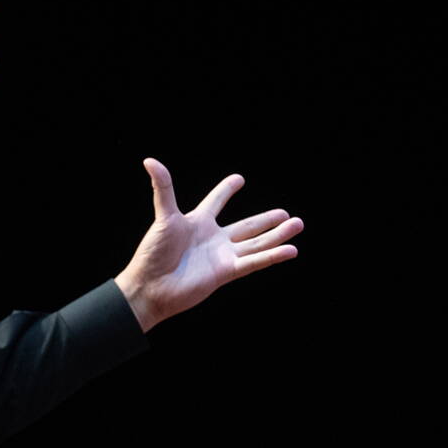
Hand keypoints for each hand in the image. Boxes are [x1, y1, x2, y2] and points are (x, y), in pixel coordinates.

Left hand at [113, 158, 302, 331]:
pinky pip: (254, 262)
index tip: (239, 179)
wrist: (150, 287)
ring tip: (297, 225)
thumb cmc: (152, 253)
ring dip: (277, 235)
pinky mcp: (225, 272)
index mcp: (197, 222)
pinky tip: (291, 250)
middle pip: (246, 226)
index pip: (215, 201)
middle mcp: (213, 239)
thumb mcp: (163, 216)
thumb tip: (150, 160)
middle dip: (267, 219)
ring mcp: (221, 256)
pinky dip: (272, 256)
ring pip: (256, 243)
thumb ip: (163, 189)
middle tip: (285, 213)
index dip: (226, 190)